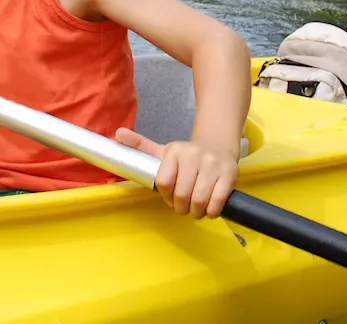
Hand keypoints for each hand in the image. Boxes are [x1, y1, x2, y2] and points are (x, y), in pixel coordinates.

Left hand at [116, 128, 237, 217]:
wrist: (218, 146)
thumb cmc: (187, 156)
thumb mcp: (163, 151)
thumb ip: (141, 146)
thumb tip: (118, 134)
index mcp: (175, 151)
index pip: (163, 183)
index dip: (166, 197)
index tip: (170, 197)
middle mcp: (194, 155)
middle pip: (181, 195)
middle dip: (182, 208)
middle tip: (185, 207)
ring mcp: (213, 164)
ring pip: (199, 201)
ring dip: (196, 212)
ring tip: (196, 209)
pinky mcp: (229, 174)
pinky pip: (217, 203)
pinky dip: (211, 211)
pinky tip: (210, 207)